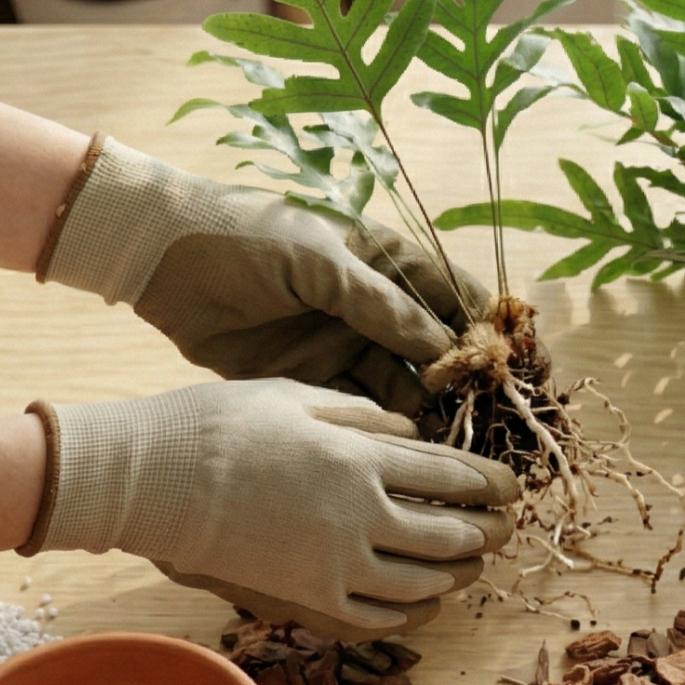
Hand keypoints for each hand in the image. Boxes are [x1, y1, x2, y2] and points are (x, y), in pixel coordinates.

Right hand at [22, 380, 516, 639]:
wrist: (151, 482)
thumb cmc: (217, 424)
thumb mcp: (298, 397)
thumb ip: (364, 416)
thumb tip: (412, 431)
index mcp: (362, 460)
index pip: (451, 475)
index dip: (491, 483)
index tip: (513, 487)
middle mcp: (360, 518)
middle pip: (449, 534)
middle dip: (486, 532)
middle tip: (504, 528)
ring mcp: (335, 566)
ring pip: (422, 582)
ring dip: (457, 574)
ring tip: (472, 564)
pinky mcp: (307, 599)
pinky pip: (376, 616)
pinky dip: (411, 611)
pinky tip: (423, 602)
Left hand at [43, 137, 485, 415]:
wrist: (164, 257)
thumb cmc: (248, 236)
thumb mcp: (320, 261)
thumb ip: (379, 304)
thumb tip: (440, 345)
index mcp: (386, 263)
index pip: (456, 297)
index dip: (491, 330)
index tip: (521, 365)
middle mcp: (375, 307)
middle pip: (437, 351)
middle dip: (467, 383)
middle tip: (496, 420)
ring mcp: (344, 344)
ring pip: (403, 384)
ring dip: (430, 411)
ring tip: (457, 443)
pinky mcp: (310, 377)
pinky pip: (358, 406)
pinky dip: (383, 427)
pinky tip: (407, 449)